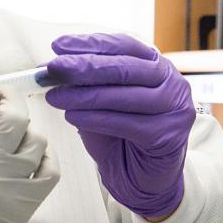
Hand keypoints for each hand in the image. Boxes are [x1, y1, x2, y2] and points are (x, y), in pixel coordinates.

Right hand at [0, 64, 59, 222]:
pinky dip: (45, 158)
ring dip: (26, 128)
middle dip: (8, 98)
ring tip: (16, 130)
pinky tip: (34, 156)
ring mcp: (12, 181)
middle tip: (1, 97)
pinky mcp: (26, 202)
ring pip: (36, 139)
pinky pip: (49, 170)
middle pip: (13, 113)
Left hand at [45, 33, 194, 219]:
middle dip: (83, 67)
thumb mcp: (99, 105)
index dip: (90, 43)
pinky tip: (71, 116)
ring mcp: (174, 108)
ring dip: (83, 95)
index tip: (58, 46)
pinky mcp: (168, 135)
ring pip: (123, 95)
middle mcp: (171, 82)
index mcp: (155, 66)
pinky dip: (95, 118)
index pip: (123, 45)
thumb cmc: (119, 138)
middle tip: (53, 69)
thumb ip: (83, 86)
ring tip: (54, 96)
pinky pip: (126, 123)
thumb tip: (47, 71)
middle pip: (124, 68)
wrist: (141, 179)